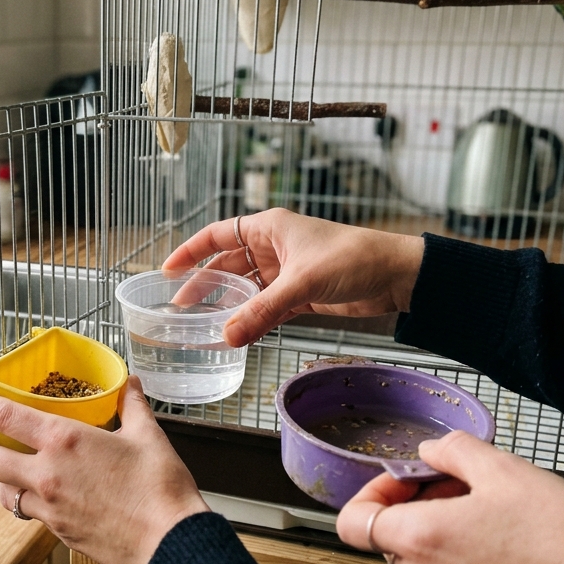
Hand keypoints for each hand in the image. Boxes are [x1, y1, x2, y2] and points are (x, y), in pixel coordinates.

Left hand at [0, 377, 209, 563]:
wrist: (169, 543)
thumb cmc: (160, 488)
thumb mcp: (147, 435)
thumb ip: (132, 406)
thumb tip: (129, 385)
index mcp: (65, 441)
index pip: (7, 417)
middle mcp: (48, 474)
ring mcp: (50, 508)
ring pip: (4, 492)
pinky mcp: (60, 532)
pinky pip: (30, 512)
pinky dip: (24, 499)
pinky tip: (35, 494)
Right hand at [162, 210, 424, 346]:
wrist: (396, 275)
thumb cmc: (353, 258)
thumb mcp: (302, 284)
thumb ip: (262, 311)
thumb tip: (227, 336)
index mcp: (269, 227)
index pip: (217, 236)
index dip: (190, 252)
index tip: (167, 271)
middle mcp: (273, 247)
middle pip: (227, 265)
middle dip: (204, 285)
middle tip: (181, 308)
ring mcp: (285, 272)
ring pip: (246, 289)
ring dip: (228, 306)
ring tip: (204, 326)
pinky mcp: (299, 295)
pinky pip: (266, 308)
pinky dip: (252, 320)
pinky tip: (237, 334)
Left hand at [336, 431, 563, 563]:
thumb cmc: (562, 537)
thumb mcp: (506, 469)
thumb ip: (454, 451)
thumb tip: (432, 449)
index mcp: (420, 540)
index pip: (354, 522)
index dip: (373, 493)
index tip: (406, 479)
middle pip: (397, 541)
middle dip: (422, 510)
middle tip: (465, 489)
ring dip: (449, 539)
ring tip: (498, 518)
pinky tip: (515, 552)